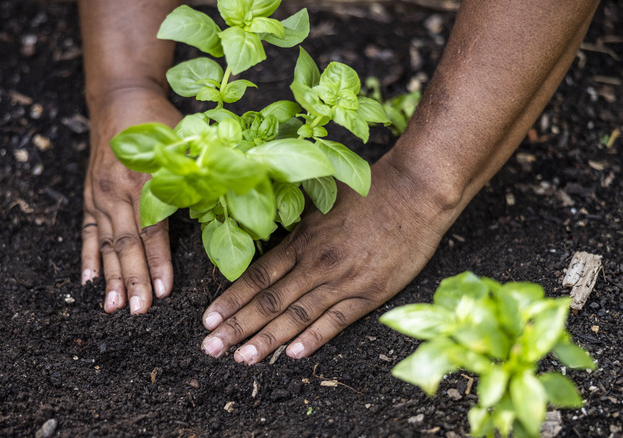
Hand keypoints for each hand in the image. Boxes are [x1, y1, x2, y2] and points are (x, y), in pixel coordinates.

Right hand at [81, 86, 181, 313]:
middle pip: (126, 243)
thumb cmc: (160, 121)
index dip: (158, 261)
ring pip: (106, 243)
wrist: (120, 97)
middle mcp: (117, 189)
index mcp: (146, 178)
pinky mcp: (90, 195)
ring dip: (110, 277)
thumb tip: (227, 204)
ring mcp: (100, 194)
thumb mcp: (186, 140)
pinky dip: (87, 257)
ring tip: (113, 306)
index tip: (164, 291)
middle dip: (133, 280)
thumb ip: (200, 174)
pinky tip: (86, 282)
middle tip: (138, 311)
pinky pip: (88, 232)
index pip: (152, 229)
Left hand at [199, 150, 463, 363]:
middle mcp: (316, 264)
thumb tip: (264, 230)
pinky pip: (337, 321)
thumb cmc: (368, 192)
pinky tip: (293, 355)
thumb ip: (294, 223)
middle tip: (211, 348)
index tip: (207, 320)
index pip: (257, 277)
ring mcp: (343, 281)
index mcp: (302, 240)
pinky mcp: (370, 293)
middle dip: (237, 327)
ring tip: (242, 359)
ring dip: (267, 340)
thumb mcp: (321, 201)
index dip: (230, 300)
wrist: (414, 193)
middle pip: (268, 301)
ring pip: (297, 316)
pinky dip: (314, 338)